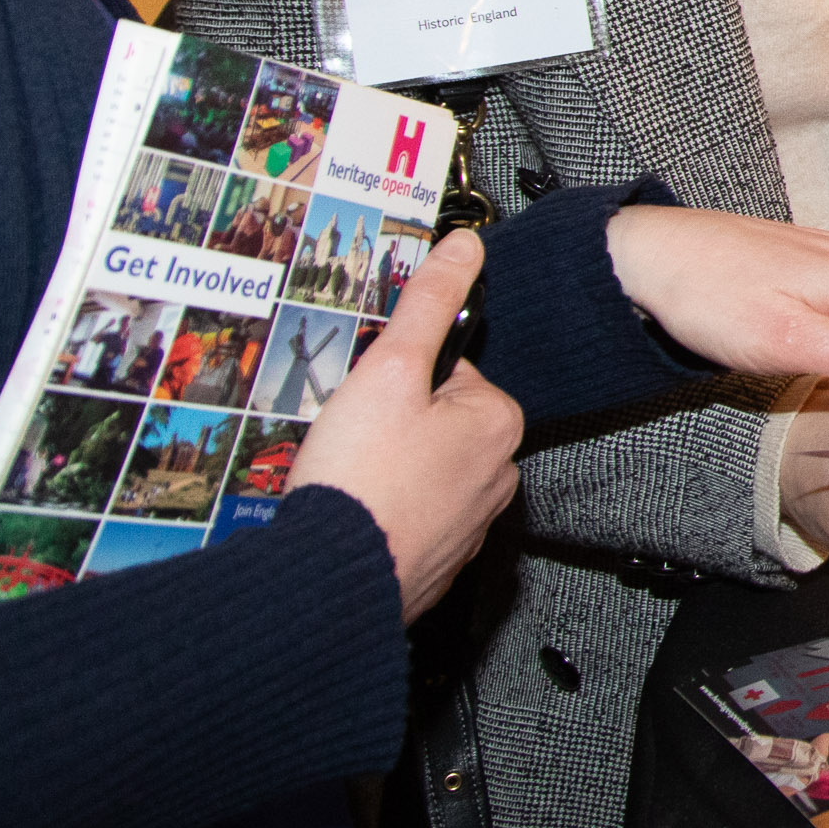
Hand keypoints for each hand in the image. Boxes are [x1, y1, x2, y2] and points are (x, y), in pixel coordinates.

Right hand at [288, 231, 522, 622]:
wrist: (329, 578)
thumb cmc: (361, 478)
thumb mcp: (389, 368)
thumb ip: (428, 303)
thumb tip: (464, 248)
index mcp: (498, 423)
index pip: (449, 371)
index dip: (398, 376)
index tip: (371, 398)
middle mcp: (499, 474)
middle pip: (436, 419)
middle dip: (393, 422)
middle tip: (356, 439)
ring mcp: (471, 523)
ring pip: (421, 467)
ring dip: (387, 466)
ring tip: (352, 476)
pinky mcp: (439, 559)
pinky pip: (410, 513)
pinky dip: (384, 509)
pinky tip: (357, 511)